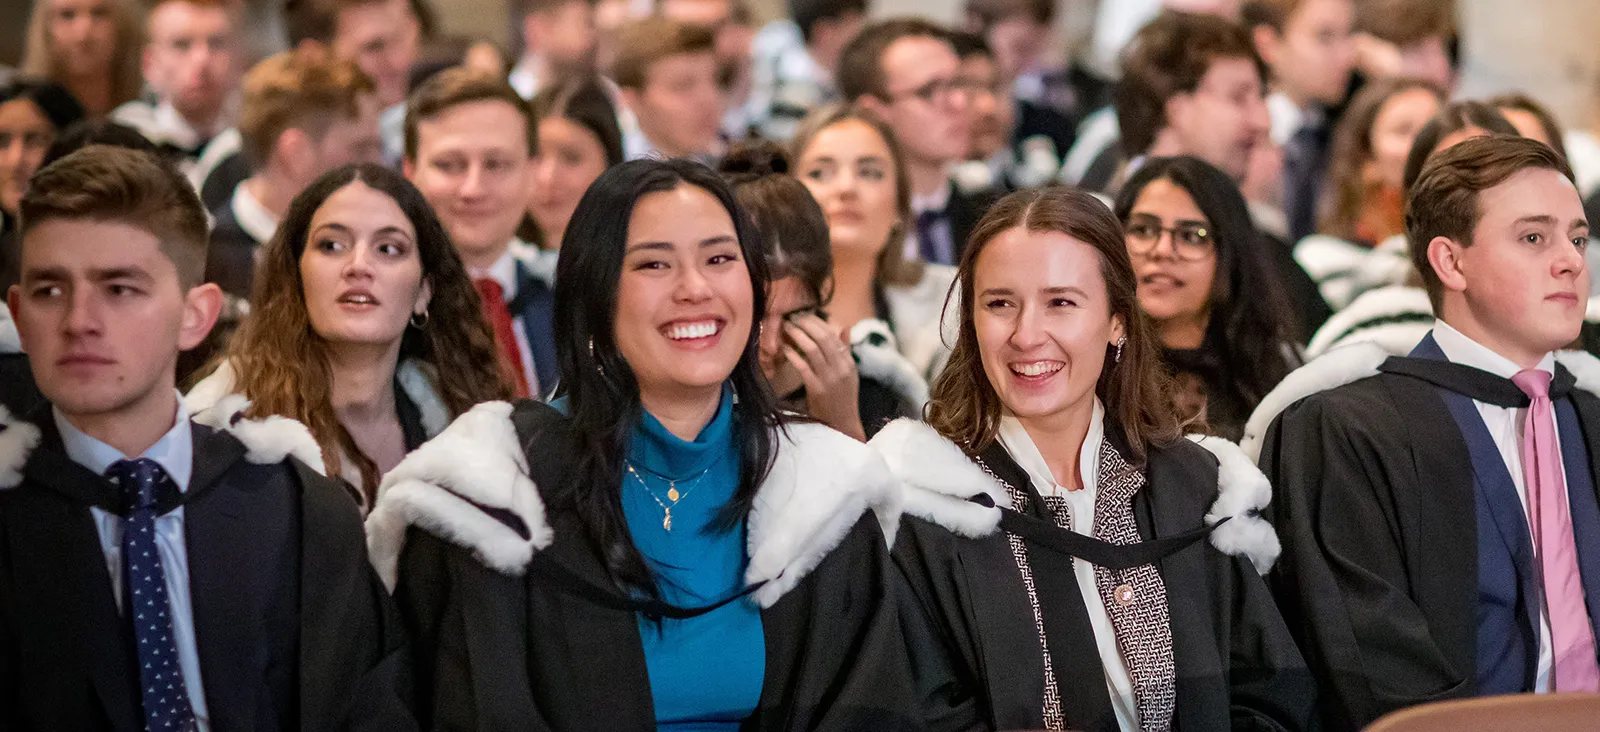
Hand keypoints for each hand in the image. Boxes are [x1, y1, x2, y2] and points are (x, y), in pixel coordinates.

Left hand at [782, 312, 865, 440]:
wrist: (843, 423)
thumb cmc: (843, 397)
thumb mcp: (850, 372)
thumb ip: (846, 349)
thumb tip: (844, 326)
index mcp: (848, 362)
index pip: (834, 334)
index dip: (818, 321)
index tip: (805, 314)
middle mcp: (841, 367)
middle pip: (823, 337)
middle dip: (806, 324)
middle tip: (793, 317)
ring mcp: (829, 378)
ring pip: (812, 349)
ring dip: (798, 335)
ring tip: (787, 328)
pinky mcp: (816, 389)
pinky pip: (803, 366)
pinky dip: (792, 354)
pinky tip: (784, 348)